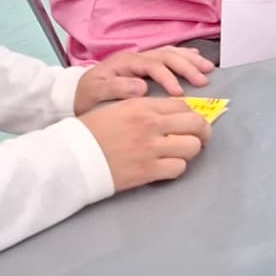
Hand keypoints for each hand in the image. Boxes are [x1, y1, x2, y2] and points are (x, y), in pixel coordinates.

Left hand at [74, 45, 213, 110]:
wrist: (74, 93)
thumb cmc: (86, 96)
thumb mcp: (95, 93)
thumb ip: (116, 88)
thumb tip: (142, 86)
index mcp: (125, 62)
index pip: (153, 65)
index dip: (168, 77)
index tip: (179, 93)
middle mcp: (136, 56)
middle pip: (166, 55)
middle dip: (186, 66)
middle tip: (203, 80)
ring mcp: (141, 58)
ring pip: (171, 53)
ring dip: (190, 60)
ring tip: (208, 69)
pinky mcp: (145, 64)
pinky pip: (169, 55)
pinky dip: (185, 56)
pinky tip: (197, 59)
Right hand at [79, 97, 210, 191]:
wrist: (73, 156)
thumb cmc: (92, 132)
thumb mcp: (118, 108)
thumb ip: (146, 109)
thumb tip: (171, 115)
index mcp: (142, 105)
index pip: (183, 105)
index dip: (191, 115)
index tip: (190, 123)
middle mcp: (150, 124)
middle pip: (195, 124)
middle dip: (202, 132)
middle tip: (199, 139)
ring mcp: (151, 148)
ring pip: (192, 147)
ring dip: (189, 151)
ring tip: (180, 153)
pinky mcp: (148, 170)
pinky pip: (179, 168)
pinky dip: (176, 168)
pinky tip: (166, 166)